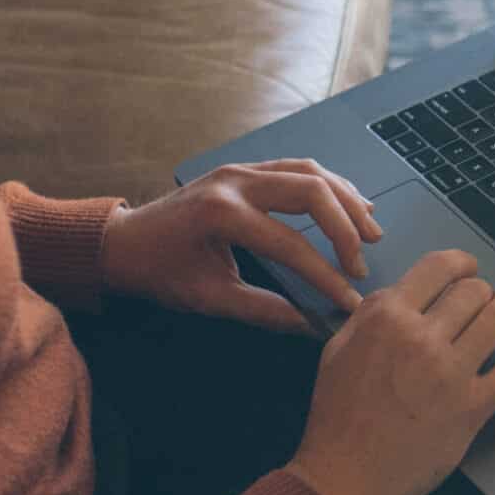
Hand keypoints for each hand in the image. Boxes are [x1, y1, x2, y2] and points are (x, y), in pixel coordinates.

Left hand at [100, 160, 382, 336]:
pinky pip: (297, 168)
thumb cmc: (159, 272)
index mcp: (222, 214)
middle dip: (345, 228)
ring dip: (345, 200)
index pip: (290, 244)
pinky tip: (349, 204)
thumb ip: (262, 311)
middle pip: (311, 191)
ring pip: (310, 172)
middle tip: (361, 263)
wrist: (122, 241)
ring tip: (372, 231)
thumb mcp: (208, 299)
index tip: (348, 301)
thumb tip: (311, 325)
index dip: (324, 275)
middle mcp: (235, 181)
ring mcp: (241, 169)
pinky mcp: (245, 169)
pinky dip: (329, 186)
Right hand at [287, 249, 494, 494]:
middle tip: (481, 294)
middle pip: (471, 292)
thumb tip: (401, 291)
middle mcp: (422, 337)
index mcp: (387, 317)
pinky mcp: (474, 406)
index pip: (438, 268)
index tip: (466, 267)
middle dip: (479, 288)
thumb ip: (369, 314)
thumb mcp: (338, 350)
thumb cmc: (337, 416)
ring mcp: (452, 372)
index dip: (459, 262)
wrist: (345, 476)